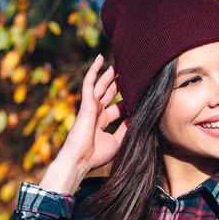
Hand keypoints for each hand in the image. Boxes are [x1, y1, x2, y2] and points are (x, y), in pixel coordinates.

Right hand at [39, 54, 128, 192]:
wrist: (79, 161)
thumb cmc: (96, 156)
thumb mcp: (117, 142)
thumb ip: (126, 128)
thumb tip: (138, 116)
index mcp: (101, 123)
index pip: (117, 109)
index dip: (127, 102)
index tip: (139, 94)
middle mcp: (96, 113)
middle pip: (110, 94)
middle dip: (119, 84)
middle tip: (129, 74)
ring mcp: (90, 107)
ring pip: (101, 85)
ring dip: (109, 74)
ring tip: (118, 63)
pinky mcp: (86, 103)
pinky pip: (90, 82)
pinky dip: (94, 70)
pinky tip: (100, 58)